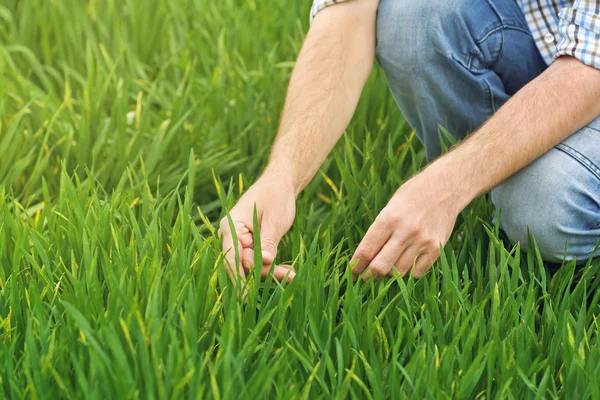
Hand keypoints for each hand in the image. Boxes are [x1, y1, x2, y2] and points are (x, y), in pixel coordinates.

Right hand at [218, 172, 296, 293]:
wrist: (280, 183)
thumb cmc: (276, 196)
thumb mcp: (274, 220)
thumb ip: (267, 242)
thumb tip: (264, 262)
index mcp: (231, 226)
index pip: (231, 256)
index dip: (238, 278)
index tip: (245, 296)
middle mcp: (231, 235)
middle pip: (242, 264)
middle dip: (262, 273)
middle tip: (287, 276)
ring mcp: (240, 241)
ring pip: (252, 264)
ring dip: (271, 270)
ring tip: (292, 274)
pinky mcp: (251, 244)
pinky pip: (259, 260)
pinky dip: (272, 266)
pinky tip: (288, 271)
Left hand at [351, 171, 460, 280]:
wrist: (445, 187)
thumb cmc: (412, 196)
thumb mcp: (390, 206)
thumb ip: (379, 231)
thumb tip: (366, 258)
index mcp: (389, 218)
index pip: (366, 250)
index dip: (356, 265)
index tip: (352, 272)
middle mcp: (406, 231)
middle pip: (380, 266)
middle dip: (369, 276)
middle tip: (366, 278)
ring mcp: (423, 241)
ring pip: (398, 272)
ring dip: (388, 275)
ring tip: (384, 271)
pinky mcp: (436, 248)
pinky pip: (417, 272)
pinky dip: (407, 273)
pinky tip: (403, 266)